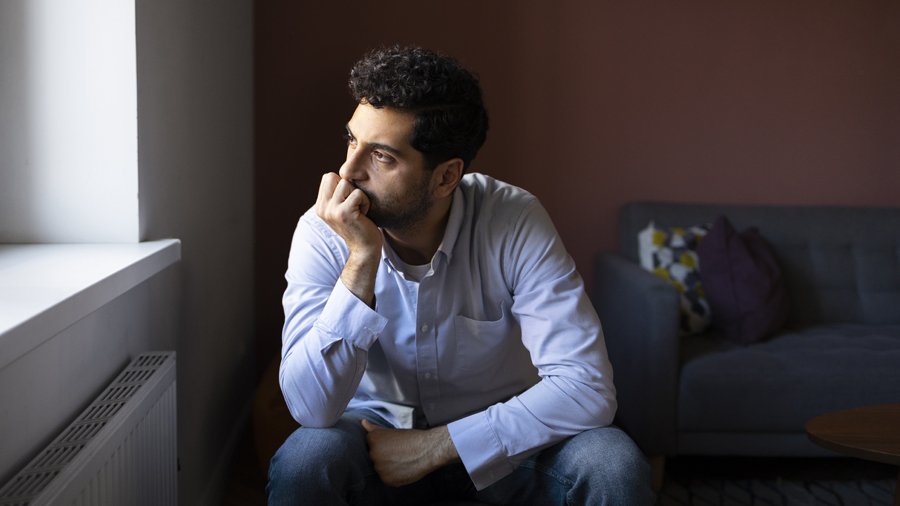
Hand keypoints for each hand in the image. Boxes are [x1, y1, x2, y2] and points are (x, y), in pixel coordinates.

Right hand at [316, 172, 381, 304]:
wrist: (365, 249)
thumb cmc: (360, 226)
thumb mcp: (343, 209)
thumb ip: (338, 194)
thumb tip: (343, 172)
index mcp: (320, 206)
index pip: (328, 177)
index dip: (342, 184)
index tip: (349, 201)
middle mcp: (322, 208)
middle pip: (332, 176)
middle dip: (348, 187)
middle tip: (354, 204)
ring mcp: (331, 211)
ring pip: (345, 183)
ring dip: (358, 195)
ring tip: (359, 210)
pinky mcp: (344, 213)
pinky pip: (358, 193)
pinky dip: (365, 202)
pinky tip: (364, 215)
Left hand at [361, 420, 458, 486]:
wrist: (428, 449)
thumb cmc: (411, 438)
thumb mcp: (392, 430)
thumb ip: (375, 428)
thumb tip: (363, 422)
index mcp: (373, 439)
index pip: (371, 443)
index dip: (382, 444)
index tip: (393, 444)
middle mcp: (373, 453)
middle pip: (374, 456)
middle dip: (383, 455)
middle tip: (398, 452)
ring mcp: (379, 468)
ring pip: (380, 468)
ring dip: (388, 466)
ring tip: (401, 460)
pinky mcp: (387, 479)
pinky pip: (386, 478)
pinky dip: (393, 475)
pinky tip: (403, 468)